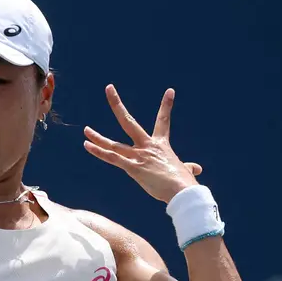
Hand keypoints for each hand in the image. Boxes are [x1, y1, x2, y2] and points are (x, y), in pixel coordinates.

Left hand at [83, 85, 203, 203]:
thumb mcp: (185, 171)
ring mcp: (139, 156)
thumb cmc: (184, 183)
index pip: (163, 121)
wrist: (183, 192)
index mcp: (161, 145)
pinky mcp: (133, 168)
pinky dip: (99, 152)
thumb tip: (196, 169)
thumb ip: (187, 167)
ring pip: (114, 144)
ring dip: (98, 137)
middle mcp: (148, 146)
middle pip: (129, 121)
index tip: (169, 90)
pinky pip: (112, 158)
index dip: (166, 105)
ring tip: (85, 130)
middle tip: (108, 88)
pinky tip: (87, 145)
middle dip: (117, 104)